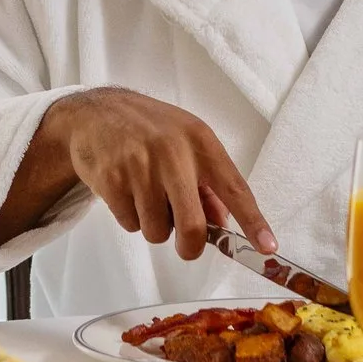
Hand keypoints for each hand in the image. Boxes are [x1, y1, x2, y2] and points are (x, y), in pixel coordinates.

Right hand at [0, 87, 272, 261]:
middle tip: (185, 246)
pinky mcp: (111, 180)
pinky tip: (125, 191)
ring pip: (156, 230)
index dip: (253, 222)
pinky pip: (130, 224)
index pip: (234, 187)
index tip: (268, 248)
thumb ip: (206, 182)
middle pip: (192, 224)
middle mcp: (173, 152)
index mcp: (199, 140)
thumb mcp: (184, 142)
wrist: (94, 113)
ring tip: (145, 197)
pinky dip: (130, 218)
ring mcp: (139, 166)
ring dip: (153, 226)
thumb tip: (223, 223)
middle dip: (190, 246)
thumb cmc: (148, 130)